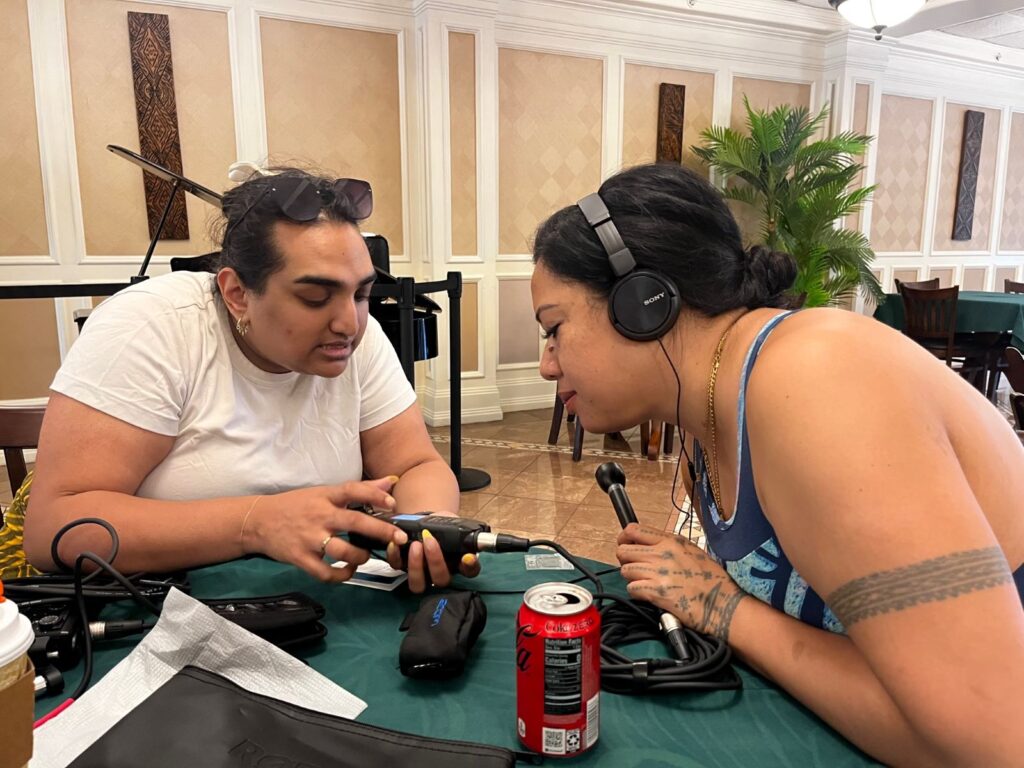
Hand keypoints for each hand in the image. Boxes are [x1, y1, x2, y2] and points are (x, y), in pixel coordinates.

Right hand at [241, 477, 407, 582]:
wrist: (259, 521)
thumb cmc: (296, 505)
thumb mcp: (324, 492)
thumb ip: (359, 489)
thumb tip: (391, 481)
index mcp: (326, 497)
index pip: (352, 490)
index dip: (374, 494)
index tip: (392, 502)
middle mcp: (319, 516)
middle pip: (354, 522)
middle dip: (381, 531)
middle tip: (399, 538)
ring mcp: (310, 538)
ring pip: (342, 551)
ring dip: (360, 556)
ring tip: (365, 556)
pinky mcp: (301, 558)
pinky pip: (325, 573)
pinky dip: (341, 575)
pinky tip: (348, 570)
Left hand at [385, 511, 482, 592]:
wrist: (425, 522)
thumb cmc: (442, 524)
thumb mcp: (453, 523)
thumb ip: (460, 530)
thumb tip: (466, 533)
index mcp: (459, 563)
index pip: (470, 571)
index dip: (470, 567)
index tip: (467, 557)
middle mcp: (441, 574)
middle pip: (441, 580)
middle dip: (435, 561)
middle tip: (430, 541)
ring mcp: (421, 574)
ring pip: (418, 584)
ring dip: (416, 565)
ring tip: (415, 545)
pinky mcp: (403, 567)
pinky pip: (397, 567)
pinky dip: (395, 556)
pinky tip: (396, 543)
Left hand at [617, 524, 746, 642]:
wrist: (722, 604)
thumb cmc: (713, 580)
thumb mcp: (693, 551)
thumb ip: (670, 546)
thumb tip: (651, 546)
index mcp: (671, 541)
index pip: (634, 530)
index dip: (624, 537)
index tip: (624, 543)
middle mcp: (662, 553)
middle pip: (623, 550)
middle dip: (625, 559)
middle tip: (633, 566)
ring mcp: (658, 572)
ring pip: (625, 570)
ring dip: (631, 578)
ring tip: (643, 582)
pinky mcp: (656, 592)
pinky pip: (632, 588)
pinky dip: (636, 592)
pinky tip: (647, 594)